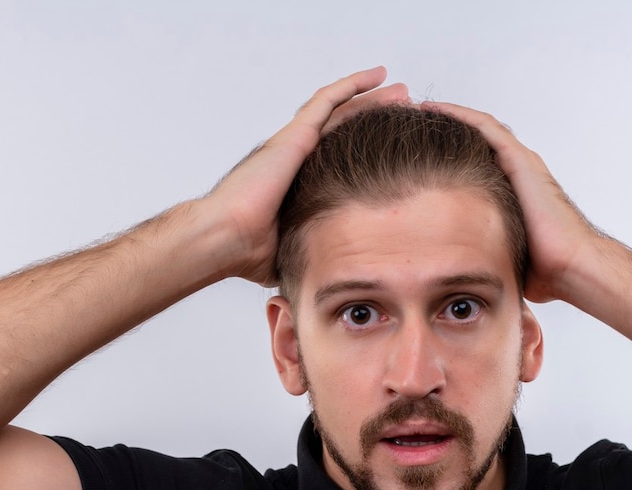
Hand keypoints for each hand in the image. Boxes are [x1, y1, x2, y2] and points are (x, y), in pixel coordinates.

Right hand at [201, 68, 409, 286]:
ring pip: (341, 109)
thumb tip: (328, 270)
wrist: (227, 238)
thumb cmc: (246, 252)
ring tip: (399, 91)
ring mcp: (295, 142)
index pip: (338, 155)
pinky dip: (354, 85)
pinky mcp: (295, 135)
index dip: (365, 146)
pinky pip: (328, 100)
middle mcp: (296, 156)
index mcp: (296, 181)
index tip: (393, 146)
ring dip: (371, 98)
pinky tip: (378, 76)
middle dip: (375, 117)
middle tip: (404, 110)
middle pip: (344, 127)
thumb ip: (313, 249)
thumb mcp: (294, 250)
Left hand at [420, 100, 600, 303]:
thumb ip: (478, 246)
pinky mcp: (521, 161)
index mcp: (509, 191)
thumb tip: (448, 264)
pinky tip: (435, 109)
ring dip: (447, 115)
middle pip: (473, 139)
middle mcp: (515, 171)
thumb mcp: (497, 252)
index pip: (471, 160)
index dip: (442, 152)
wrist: (571, 267)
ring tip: (416, 108)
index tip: (411, 150)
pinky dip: (460, 116)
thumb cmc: (542, 270)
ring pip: (478, 127)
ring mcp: (520, 163)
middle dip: (442, 129)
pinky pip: (486, 128)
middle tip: (410, 121)